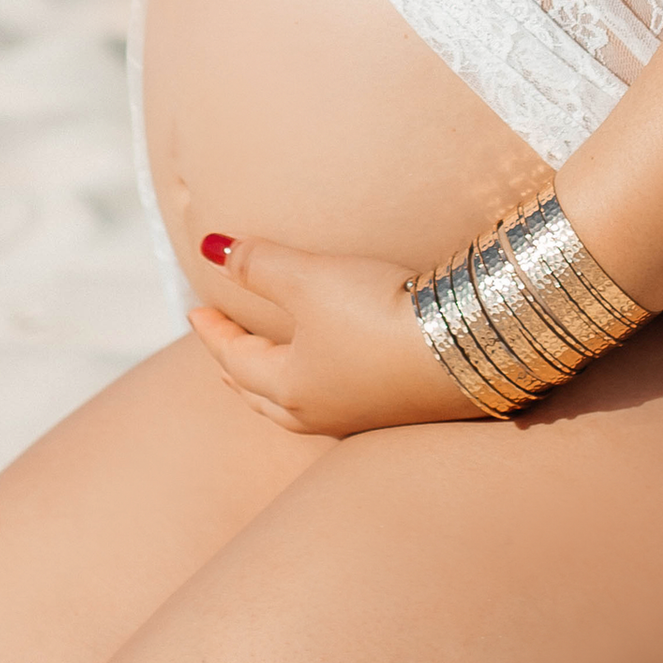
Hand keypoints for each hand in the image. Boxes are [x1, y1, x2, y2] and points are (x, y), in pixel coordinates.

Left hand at [188, 234, 468, 434]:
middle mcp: (321, 412)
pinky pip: (337, 404)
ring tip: (271, 367)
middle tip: (222, 348)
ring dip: (275, 387)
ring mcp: (362, 415)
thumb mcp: (309, 278)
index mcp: (290, 386)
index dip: (212, 331)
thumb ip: (258, 264)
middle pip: (261, 395)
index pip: (234, 359)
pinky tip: (336, 374)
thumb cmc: (376, 313)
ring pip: (298, 408)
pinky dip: (317, 388)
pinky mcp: (399, 407)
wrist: (467, 345)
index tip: (195, 309)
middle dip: (238, 369)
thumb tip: (210, 248)